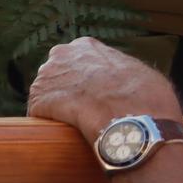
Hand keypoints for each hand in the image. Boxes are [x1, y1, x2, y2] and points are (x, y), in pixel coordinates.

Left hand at [28, 37, 181, 143]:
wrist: (132, 121)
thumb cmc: (146, 98)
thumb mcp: (139, 73)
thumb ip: (120, 70)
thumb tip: (121, 82)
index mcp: (85, 47)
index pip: (76, 61)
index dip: (83, 80)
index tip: (92, 94)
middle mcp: (60, 56)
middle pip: (56, 76)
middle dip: (65, 91)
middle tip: (82, 110)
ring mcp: (45, 78)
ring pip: (45, 95)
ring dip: (55, 109)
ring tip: (75, 125)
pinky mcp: (37, 101)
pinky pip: (38, 115)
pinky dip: (47, 125)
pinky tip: (62, 135)